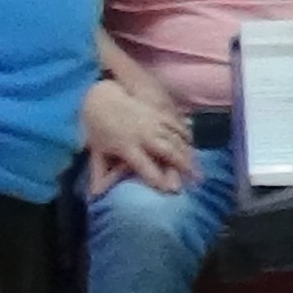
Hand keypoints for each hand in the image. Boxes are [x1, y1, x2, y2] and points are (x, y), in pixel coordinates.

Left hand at [79, 77, 195, 192]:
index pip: (146, 166)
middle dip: (184, 165)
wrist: (101, 97)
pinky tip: (192, 143)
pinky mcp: (158, 111)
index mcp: (127, 146)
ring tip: (197, 165)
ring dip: (189, 152)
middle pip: (168, 151)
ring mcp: (152, 121)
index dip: (159, 179)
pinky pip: (177, 123)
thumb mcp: (97, 151)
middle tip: (197, 179)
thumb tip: (94, 195)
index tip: (172, 190)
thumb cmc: (99, 128)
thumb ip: (98, 174)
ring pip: (176, 137)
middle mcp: (143, 134)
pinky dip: (186, 133)